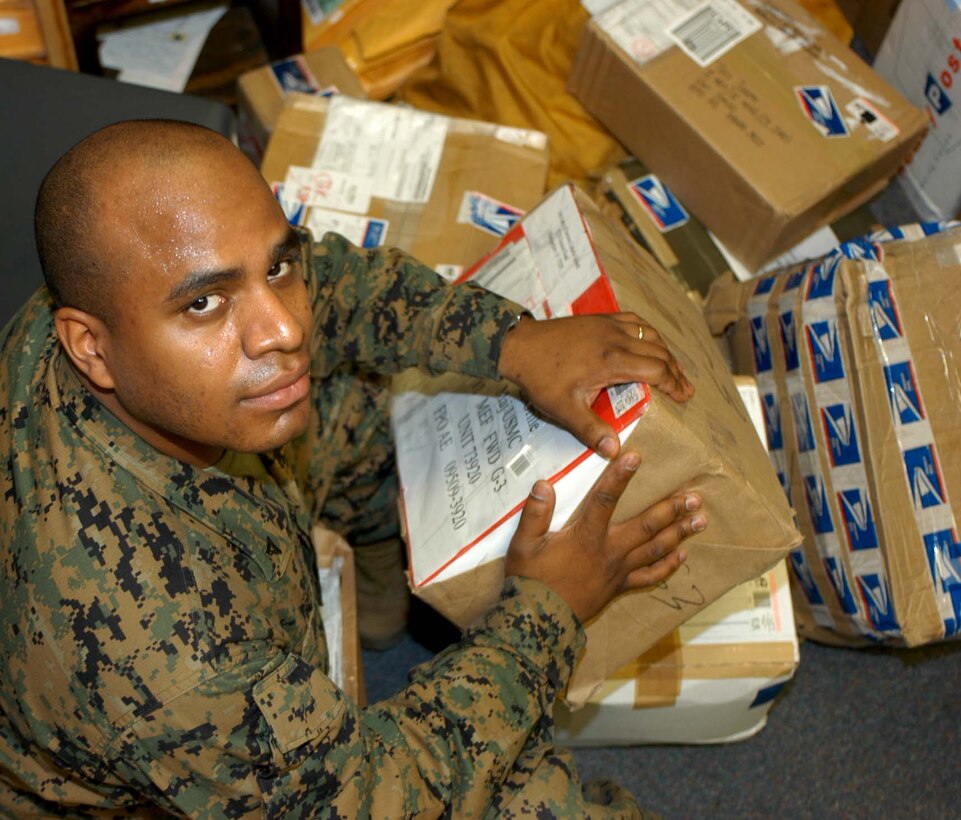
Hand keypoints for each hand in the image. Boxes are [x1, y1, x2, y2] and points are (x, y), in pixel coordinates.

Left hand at [497, 313, 693, 458]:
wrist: (518, 345)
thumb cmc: (540, 378)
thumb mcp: (563, 409)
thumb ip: (590, 429)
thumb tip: (614, 450)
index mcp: (612, 360)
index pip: (656, 369)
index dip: (674, 384)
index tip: (684, 397)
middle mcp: (615, 338)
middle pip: (659, 351)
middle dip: (676, 371)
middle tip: (686, 388)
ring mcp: (607, 324)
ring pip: (649, 333)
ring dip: (665, 351)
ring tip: (674, 368)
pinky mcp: (599, 318)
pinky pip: (634, 320)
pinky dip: (648, 332)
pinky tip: (650, 341)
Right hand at [504, 451, 704, 622]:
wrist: (538, 622)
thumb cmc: (529, 580)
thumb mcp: (523, 544)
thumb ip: (534, 513)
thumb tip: (544, 484)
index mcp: (586, 536)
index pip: (606, 500)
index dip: (620, 477)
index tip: (636, 457)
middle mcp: (609, 551)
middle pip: (647, 526)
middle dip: (672, 509)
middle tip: (694, 496)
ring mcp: (618, 571)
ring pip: (655, 549)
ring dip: (679, 533)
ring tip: (700, 520)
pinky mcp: (618, 587)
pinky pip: (649, 577)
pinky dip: (667, 566)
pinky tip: (682, 556)